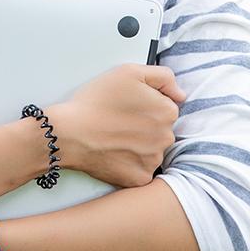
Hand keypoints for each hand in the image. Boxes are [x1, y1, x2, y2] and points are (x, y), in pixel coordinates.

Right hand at [46, 63, 184, 188]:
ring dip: (138, 145)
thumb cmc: (95, 101)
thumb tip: (180, 94)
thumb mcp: (129, 72)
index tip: (128, 105)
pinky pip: (141, 170)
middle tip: (118, 120)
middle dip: (144, 125)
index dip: (146, 104)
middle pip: (160, 129)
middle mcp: (165, 138)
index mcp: (167, 111)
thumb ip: (163, 76)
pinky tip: (114, 152)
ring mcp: (153, 160)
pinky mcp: (139, 178)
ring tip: (114, 136)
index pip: (166, 107)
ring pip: (151, 150)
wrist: (69, 132)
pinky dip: (130, 163)